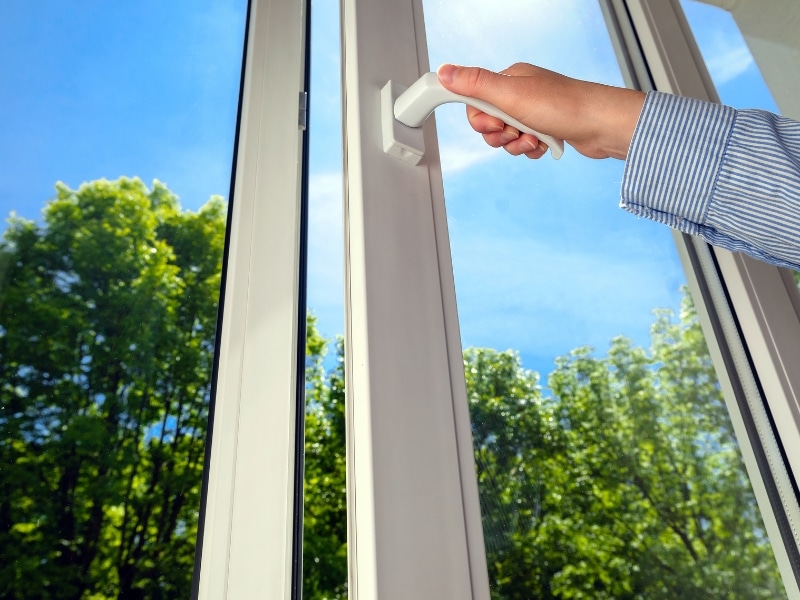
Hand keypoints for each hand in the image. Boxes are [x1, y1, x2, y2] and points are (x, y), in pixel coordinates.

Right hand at [437, 63, 645, 159]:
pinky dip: (530, 149)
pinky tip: (543, 145)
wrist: (601, 126)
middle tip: (516, 131)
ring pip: (506, 138)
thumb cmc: (563, 106)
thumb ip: (475, 85)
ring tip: (534, 139)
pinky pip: (524, 146)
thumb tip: (444, 72)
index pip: (475, 101)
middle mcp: (521, 93)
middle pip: (488, 123)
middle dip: (500, 135)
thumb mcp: (511, 95)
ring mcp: (534, 112)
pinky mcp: (545, 129)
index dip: (480, 119)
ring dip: (516, 145)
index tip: (495, 122)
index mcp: (510, 80)